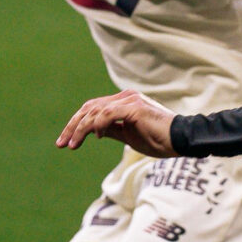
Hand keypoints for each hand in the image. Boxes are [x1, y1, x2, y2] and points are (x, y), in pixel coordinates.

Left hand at [56, 89, 177, 156]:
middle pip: (89, 108)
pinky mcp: (134, 108)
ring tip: (72, 145)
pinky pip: (108, 114)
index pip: (92, 109)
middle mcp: (125, 97)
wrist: (180, 140)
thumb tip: (92, 132)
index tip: (65, 142)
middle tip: (61, 144)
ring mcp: (129, 101)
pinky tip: (94, 137)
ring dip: (80, 129)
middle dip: (72, 127)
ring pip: (95, 111)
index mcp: (123, 102)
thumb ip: (111, 130)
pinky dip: (97, 125)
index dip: (76, 125)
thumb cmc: (158, 140)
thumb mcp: (128, 136)